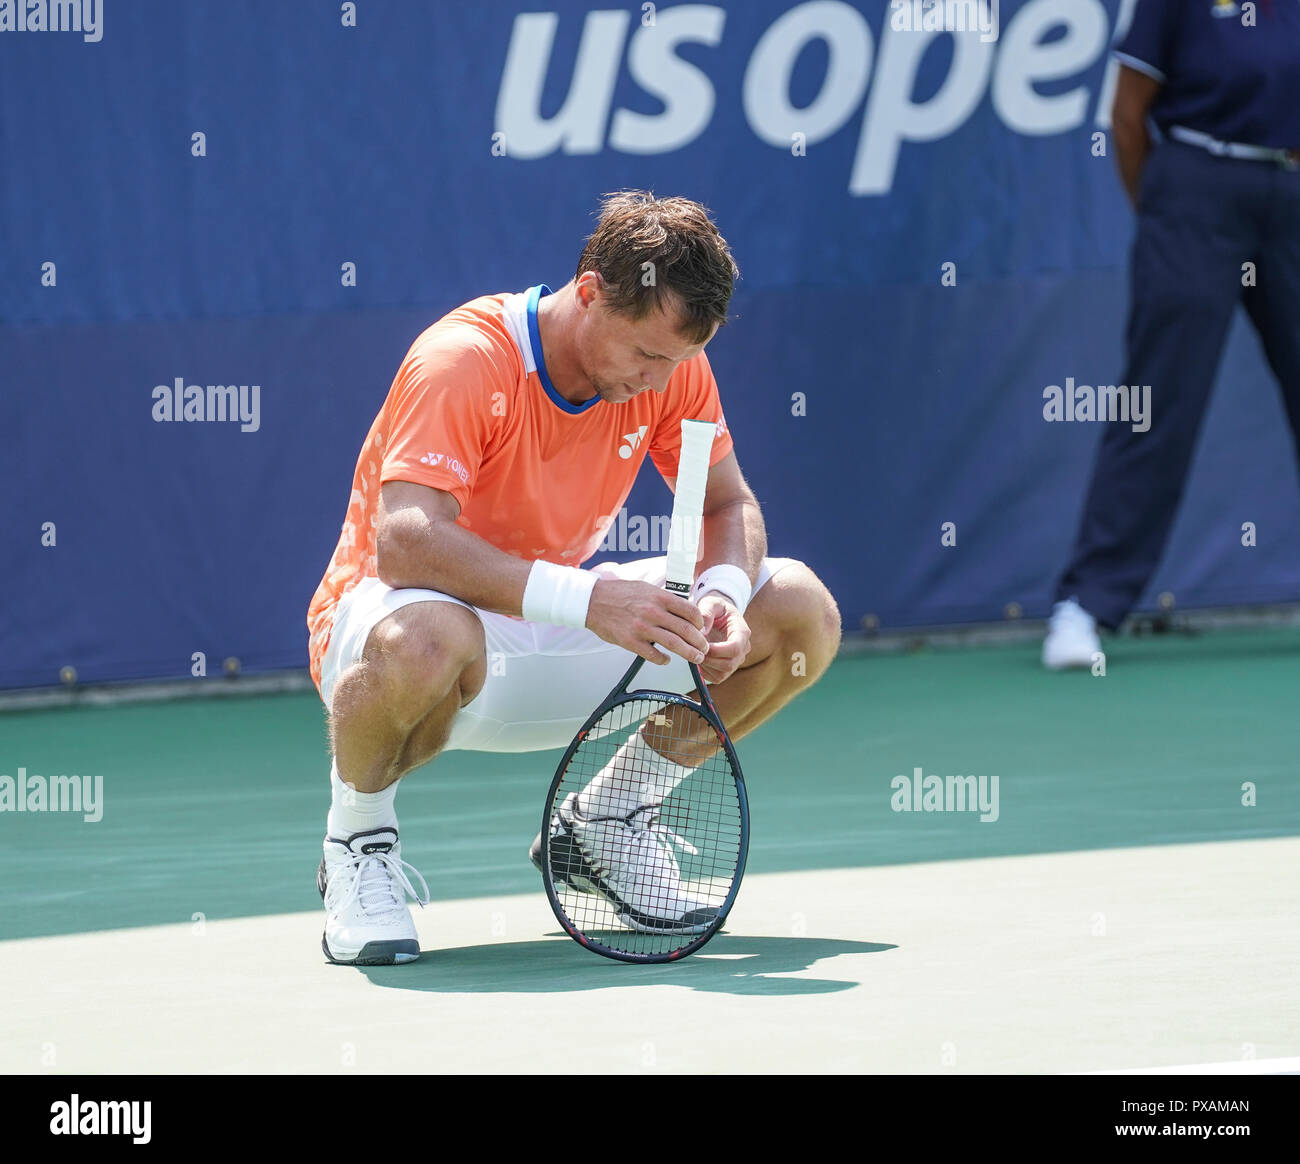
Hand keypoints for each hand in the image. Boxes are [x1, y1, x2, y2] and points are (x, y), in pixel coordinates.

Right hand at [585, 579, 709, 665]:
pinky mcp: (631, 641)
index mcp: (659, 597)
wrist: (593, 601)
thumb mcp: (646, 588)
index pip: (690, 611)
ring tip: (696, 658)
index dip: (700, 622)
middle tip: (704, 648)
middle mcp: (653, 612)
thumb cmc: (619, 593)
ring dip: (689, 653)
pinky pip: (653, 655)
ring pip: (674, 644)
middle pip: (686, 630)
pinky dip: (663, 660)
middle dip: (699, 642)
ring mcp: (642, 628)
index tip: (701, 629)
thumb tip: (683, 610)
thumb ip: (664, 599)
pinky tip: (667, 660)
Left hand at [696, 593, 750, 684]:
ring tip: (696, 651)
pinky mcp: (727, 668)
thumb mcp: (710, 603)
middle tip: (695, 648)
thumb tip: (702, 631)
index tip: (702, 644)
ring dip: (705, 665)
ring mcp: (736, 660)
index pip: (735, 648)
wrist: (718, 616)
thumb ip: (706, 612)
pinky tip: (699, 657)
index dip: (717, 650)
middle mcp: (743, 649)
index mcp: (742, 632)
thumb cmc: (715, 609)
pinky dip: (705, 671)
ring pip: (722, 673)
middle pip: (729, 664)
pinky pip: (716, 678)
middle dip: (708, 659)